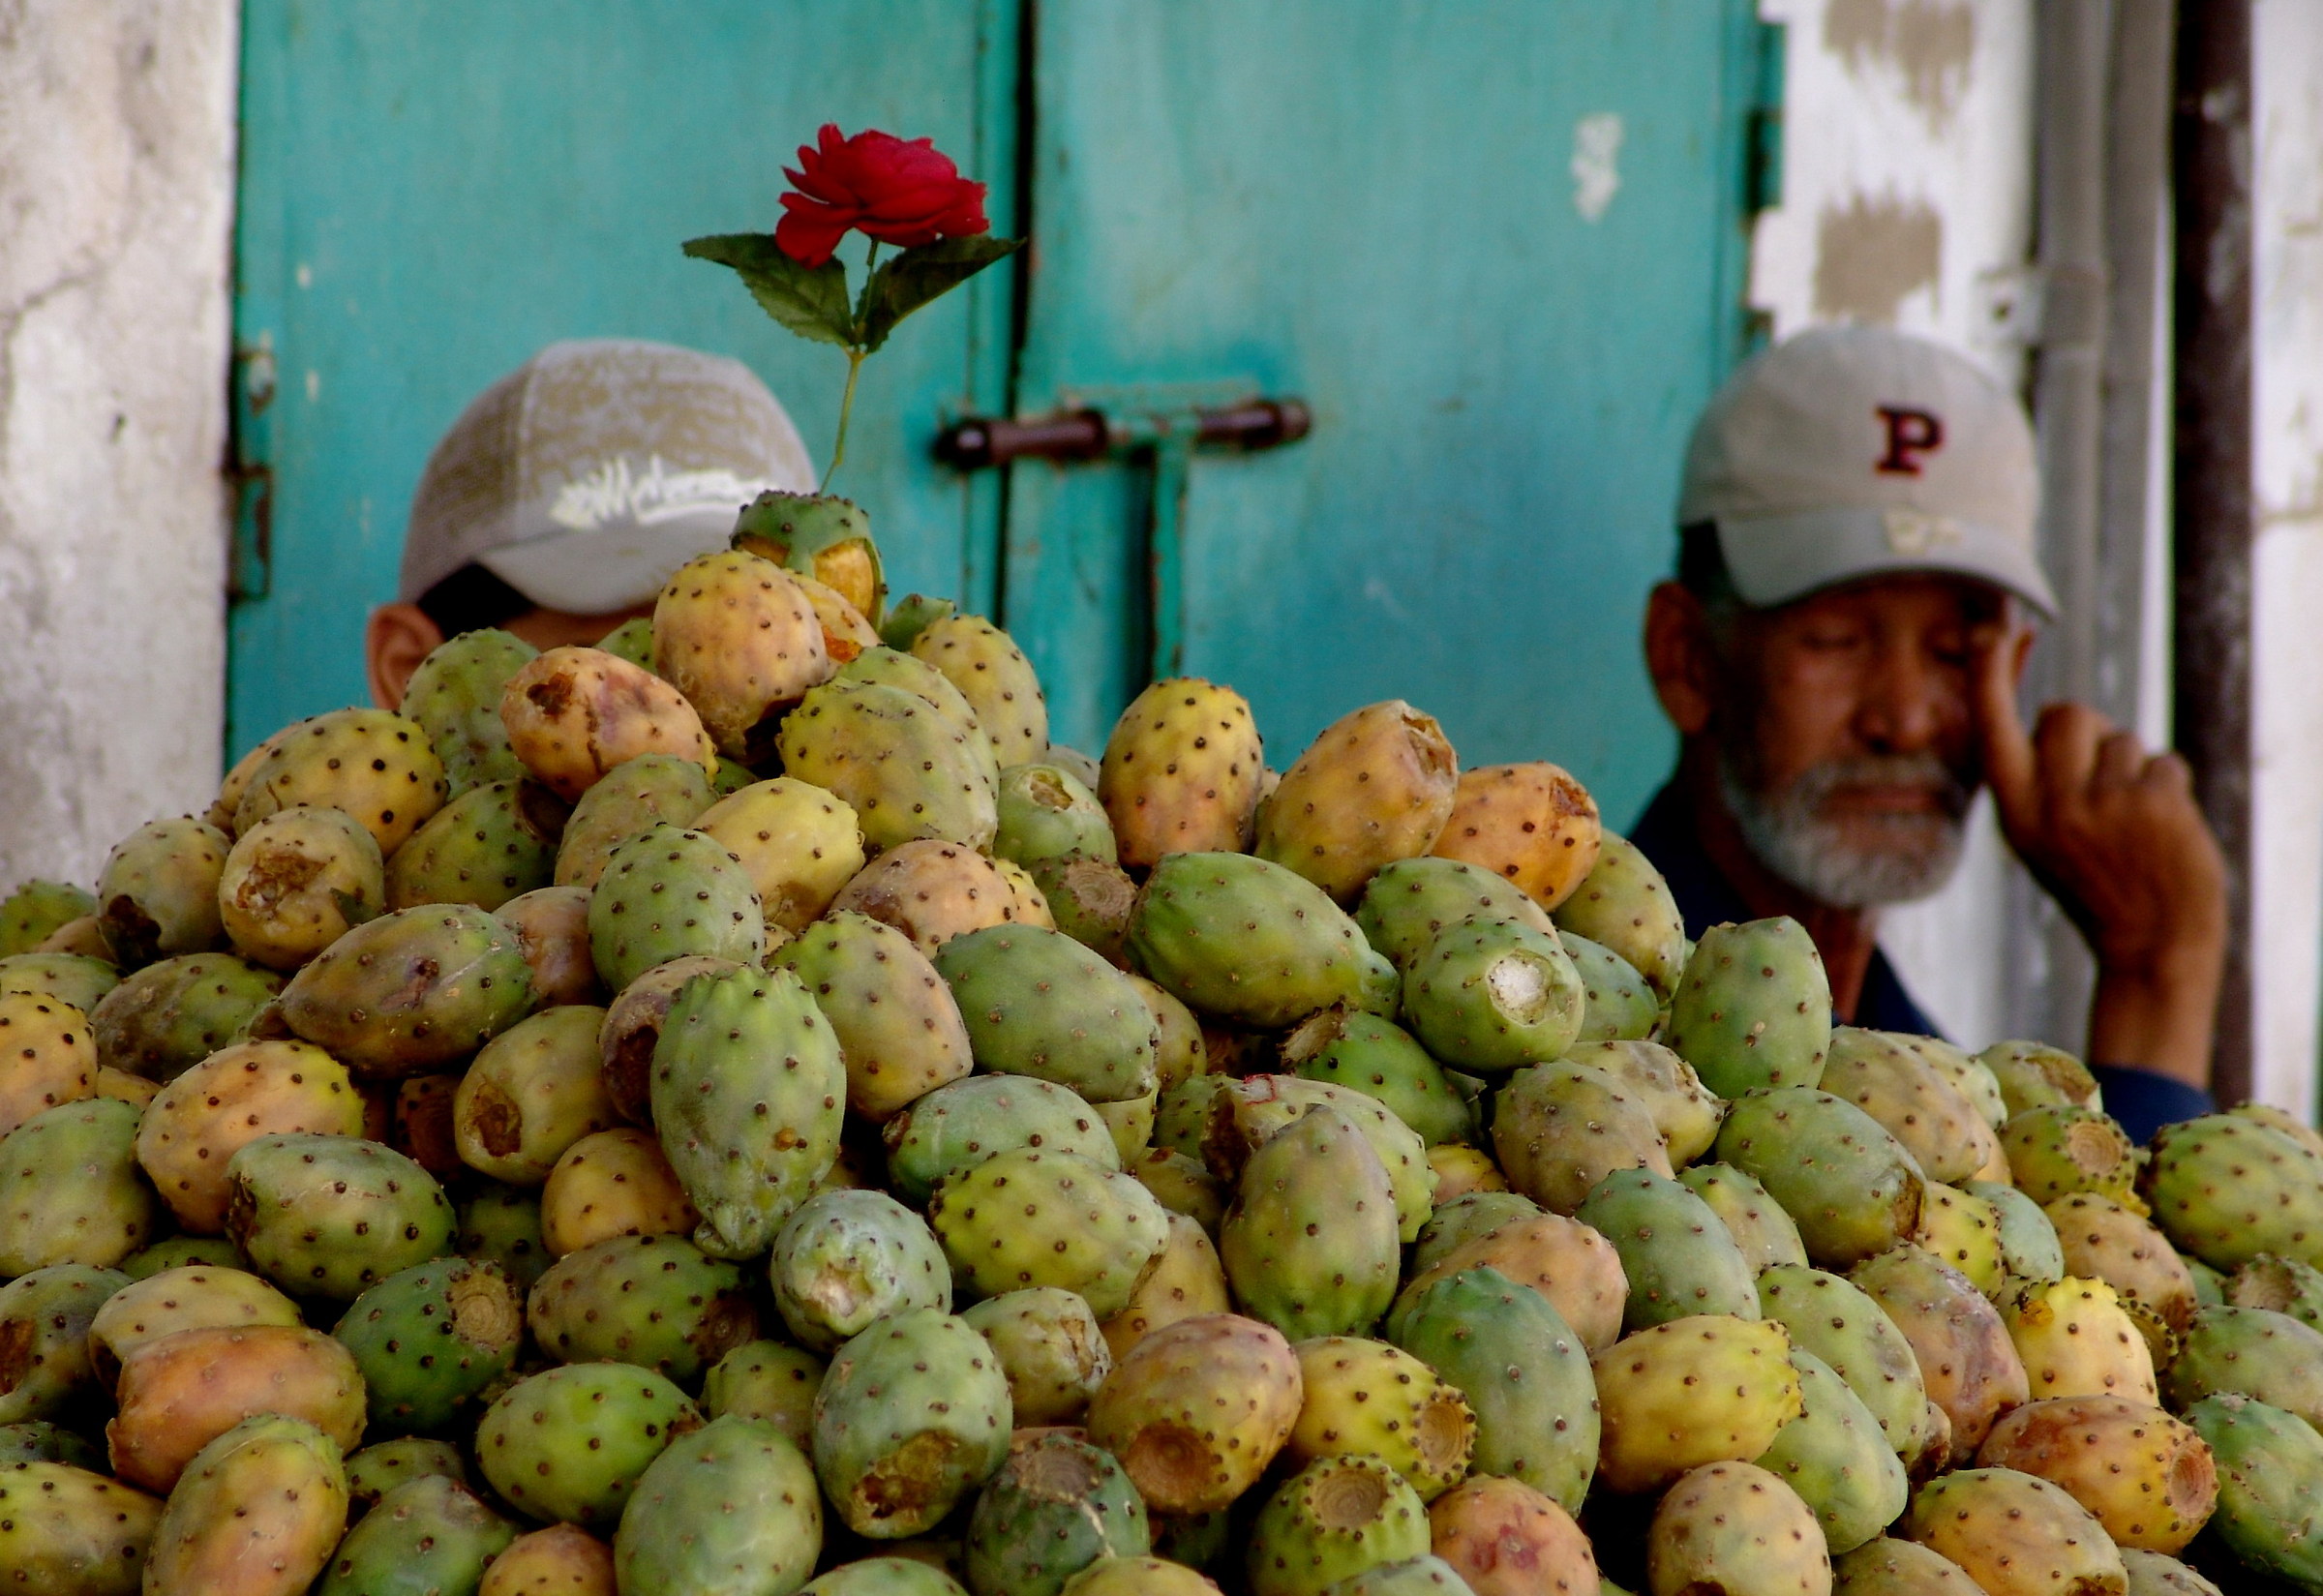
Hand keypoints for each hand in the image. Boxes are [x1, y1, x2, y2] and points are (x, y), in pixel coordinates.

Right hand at [1973, 622, 2227, 1085]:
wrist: (2153, 944)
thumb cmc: (2097, 883)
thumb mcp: (2043, 838)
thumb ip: (2040, 780)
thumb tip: (2055, 712)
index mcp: (2014, 813)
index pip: (1992, 728)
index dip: (1989, 675)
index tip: (1991, 631)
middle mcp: (2050, 806)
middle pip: (2068, 715)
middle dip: (2092, 733)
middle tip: (2102, 785)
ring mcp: (2102, 804)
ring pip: (2122, 739)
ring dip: (2136, 769)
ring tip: (2135, 822)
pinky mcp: (2153, 803)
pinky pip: (2165, 761)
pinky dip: (2172, 788)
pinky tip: (2165, 831)